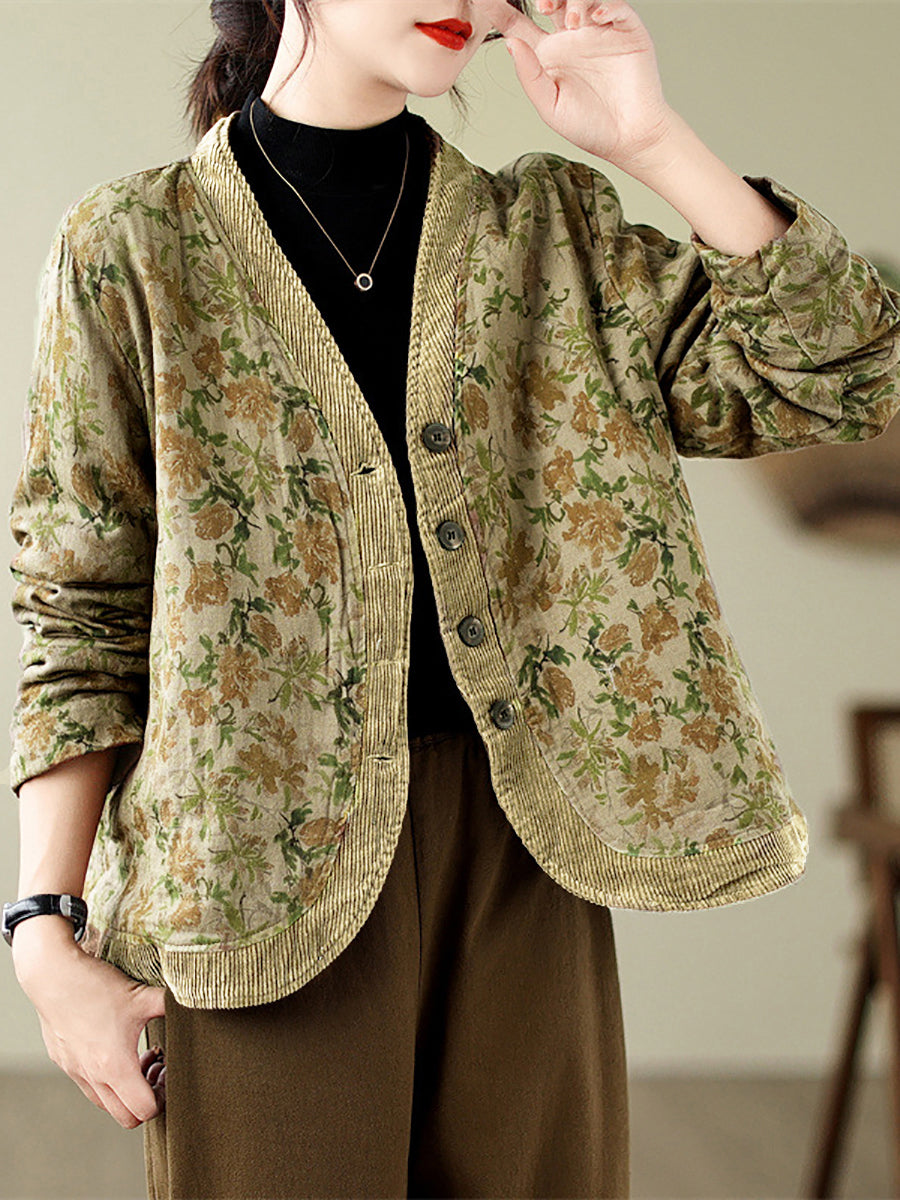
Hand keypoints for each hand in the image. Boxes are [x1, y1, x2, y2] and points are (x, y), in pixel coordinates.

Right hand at [14, 931, 166, 1128]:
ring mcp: (76, 1071)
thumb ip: (172, 1005)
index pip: (144, 1111)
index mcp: (115, 1067)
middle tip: (156, 1070)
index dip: (163, 1098)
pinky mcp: (64, 1061)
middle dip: (146, 1101)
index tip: (168, 1072)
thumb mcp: (141, 995)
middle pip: (126, 1117)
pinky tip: (114, 1045)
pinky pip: (88, 1084)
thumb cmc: (96, 986)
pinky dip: (106, 1078)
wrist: (52, 975)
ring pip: (105, 1103)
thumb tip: (198, 1001)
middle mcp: (93, 1077)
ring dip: (125, 1091)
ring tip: (138, 1058)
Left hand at [474, 0, 675, 169]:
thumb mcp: (550, 105)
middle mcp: (572, 38)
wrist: (628, 139)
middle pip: (553, 1)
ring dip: (574, 2)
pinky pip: (617, 7)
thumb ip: (529, 75)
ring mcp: (599, 32)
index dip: (502, 11)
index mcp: (549, 55)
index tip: (485, 0)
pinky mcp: (627, 31)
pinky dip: (607, 5)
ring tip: (571, 22)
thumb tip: (509, 43)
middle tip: (541, 5)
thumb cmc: (590, 127)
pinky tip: (596, 17)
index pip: (520, 25)